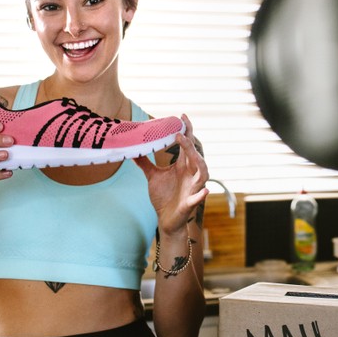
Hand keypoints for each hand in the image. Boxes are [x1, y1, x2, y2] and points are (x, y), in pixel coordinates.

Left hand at [134, 114, 208, 236]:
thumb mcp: (152, 176)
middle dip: (190, 143)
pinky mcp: (190, 203)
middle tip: (180, 130)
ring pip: (202, 172)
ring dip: (198, 160)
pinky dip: (201, 195)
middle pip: (195, 155)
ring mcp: (193, 189)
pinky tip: (205, 190)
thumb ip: (145, 163)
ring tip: (189, 150)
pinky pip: (198, 198)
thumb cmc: (163, 197)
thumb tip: (133, 150)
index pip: (188, 145)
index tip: (181, 116)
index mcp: (183, 167)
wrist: (165, 220)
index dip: (186, 131)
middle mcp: (191, 175)